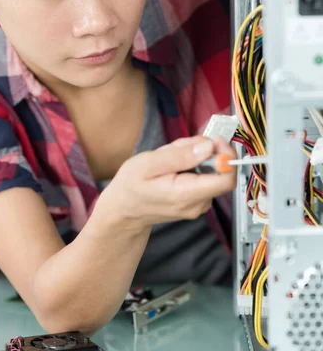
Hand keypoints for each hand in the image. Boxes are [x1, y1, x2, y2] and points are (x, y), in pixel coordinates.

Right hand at [93, 135, 236, 230]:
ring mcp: (198, 205)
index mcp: (186, 195)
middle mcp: (197, 204)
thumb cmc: (130, 187)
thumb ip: (180, 155)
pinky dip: (192, 167)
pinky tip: (172, 168)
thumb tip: (208, 147)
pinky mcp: (197, 202)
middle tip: (178, 147)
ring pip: (211, 172)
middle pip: (219, 172)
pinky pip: (204, 178)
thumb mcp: (147, 164)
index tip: (214, 140)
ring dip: (195, 159)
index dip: (227, 155)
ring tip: (169, 160)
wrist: (123, 211)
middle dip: (204, 152)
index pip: (226, 179)